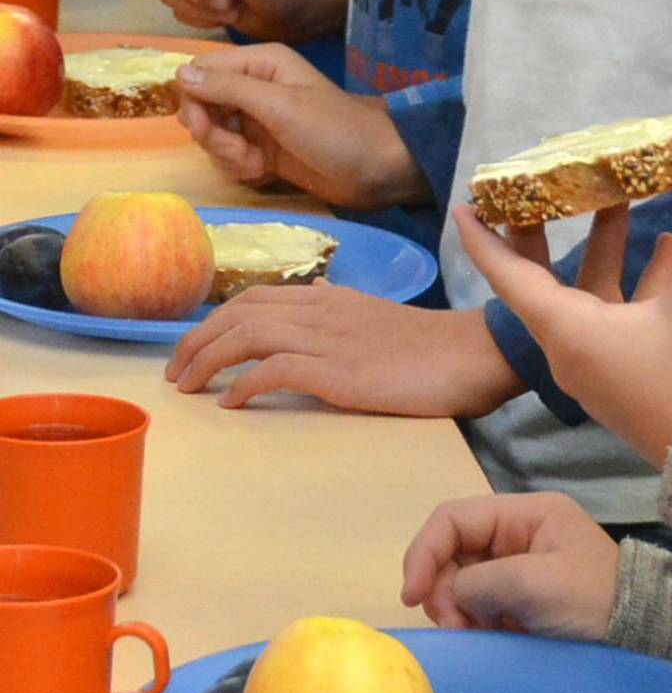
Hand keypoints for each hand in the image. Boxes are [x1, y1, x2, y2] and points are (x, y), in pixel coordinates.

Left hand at [166, 287, 521, 414]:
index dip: (213, 321)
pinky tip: (232, 403)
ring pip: (247, 336)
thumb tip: (310, 289)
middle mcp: (321, 310)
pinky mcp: (340, 371)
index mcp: (329, 297)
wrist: (475, 353)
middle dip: (196, 341)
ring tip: (189, 388)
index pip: (253, 298)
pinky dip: (245, 384)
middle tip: (174, 374)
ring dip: (208, 361)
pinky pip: (275, 370)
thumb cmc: (431, 343)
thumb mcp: (376, 311)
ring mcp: (329, 339)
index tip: (192, 348)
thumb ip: (339, 302)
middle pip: (237, 313)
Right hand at [175, 41, 429, 208]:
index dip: (194, 100)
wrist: (377, 170)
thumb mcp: (279, 105)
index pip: (200, 72)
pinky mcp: (262, 148)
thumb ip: (229, 88)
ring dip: (226, 154)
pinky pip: (228, 155)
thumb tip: (179, 73)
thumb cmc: (334, 130)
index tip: (205, 127)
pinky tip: (263, 171)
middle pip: (201, 106)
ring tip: (257, 163)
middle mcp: (254, 86)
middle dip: (212, 134)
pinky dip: (239, 166)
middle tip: (239, 151)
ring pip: (212, 134)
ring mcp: (258, 119)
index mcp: (260, 63)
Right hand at [400, 490, 616, 636]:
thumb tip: (449, 594)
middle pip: (451, 552)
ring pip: (459, 581)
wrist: (639, 633)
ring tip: (474, 633)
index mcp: (525, 514)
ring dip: (456, 609)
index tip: (412, 596)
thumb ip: (481, 581)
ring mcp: (516, 566)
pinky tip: (486, 636)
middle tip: (455, 626)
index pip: (453, 518)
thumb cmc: (592, 600)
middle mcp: (516, 533)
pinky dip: (471, 621)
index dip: (424, 552)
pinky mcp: (517, 597)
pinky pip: (476, 603)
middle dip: (443, 589)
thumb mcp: (536, 584)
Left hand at [451, 134, 671, 468]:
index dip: (485, 238)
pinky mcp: (631, 381)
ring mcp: (601, 371)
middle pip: (547, 281)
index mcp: (570, 333)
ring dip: (607, 249)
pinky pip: (618, 321)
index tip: (465, 204)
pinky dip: (636, 282)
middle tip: (548, 184)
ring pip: (589, 298)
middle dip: (553, 230)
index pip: (510, 277)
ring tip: (625, 199)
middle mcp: (573, 354)